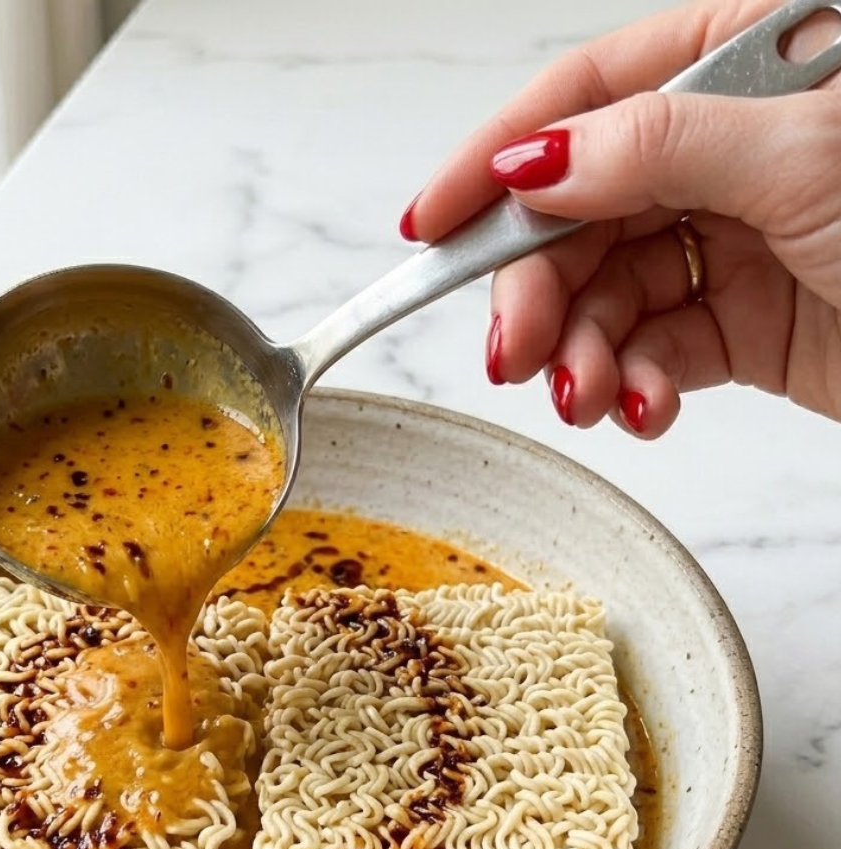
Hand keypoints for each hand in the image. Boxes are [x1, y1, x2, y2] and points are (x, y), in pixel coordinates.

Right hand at [401, 0, 840, 436]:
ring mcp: (728, 235)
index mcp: (740, 64)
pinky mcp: (739, 319)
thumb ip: (651, 150)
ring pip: (605, 291)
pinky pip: (651, 348)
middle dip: (538, 290)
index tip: (430, 225)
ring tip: (588, 396)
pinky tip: (642, 406)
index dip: (494, 159)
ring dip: (582, 352)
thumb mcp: (798, 157)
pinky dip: (633, 385)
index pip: (583, 95)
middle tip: (514, 352)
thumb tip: (532, 161)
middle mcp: (723, 147)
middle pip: (577, 213)